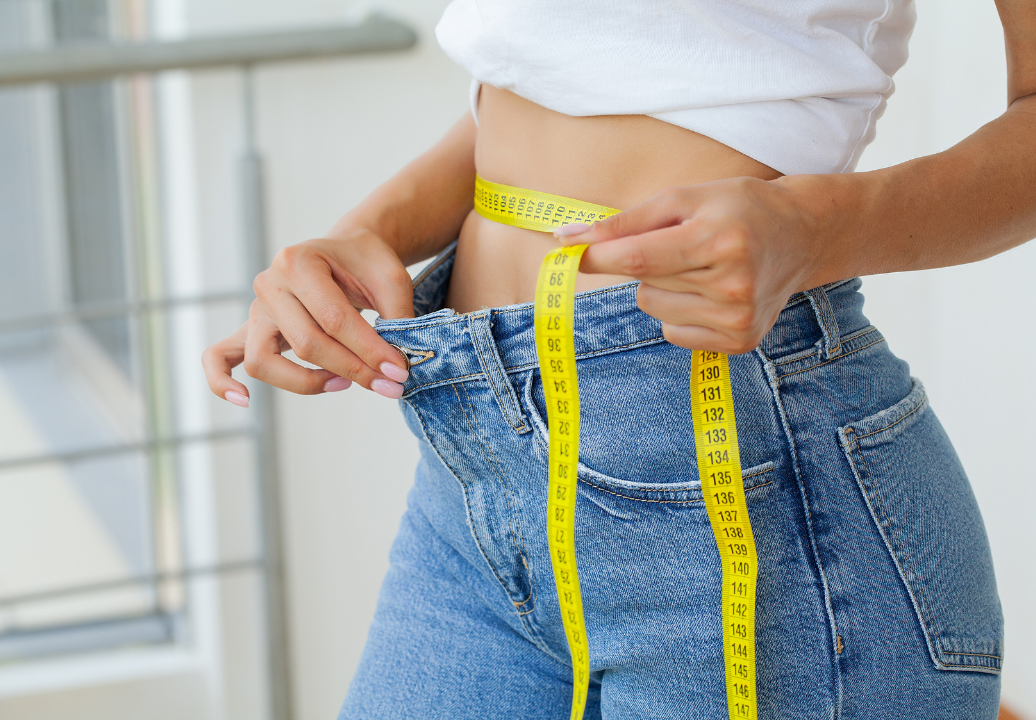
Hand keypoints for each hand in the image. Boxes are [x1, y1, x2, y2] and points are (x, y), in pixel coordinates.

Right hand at [202, 227, 414, 405]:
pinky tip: (243, 401)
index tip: (399, 372)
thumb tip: (396, 366)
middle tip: (389, 384)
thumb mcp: (391, 278)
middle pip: (304, 343)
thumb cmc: (366, 263)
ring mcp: (256, 309)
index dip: (369, 351)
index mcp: (299, 261)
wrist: (346, 250)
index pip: (334, 319)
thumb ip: (396, 318)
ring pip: (263, 360)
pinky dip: (222, 381)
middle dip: (352, 369)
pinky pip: (219, 357)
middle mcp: (269, 284)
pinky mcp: (249, 330)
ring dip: (306, 382)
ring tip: (343, 383)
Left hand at [556, 177, 821, 353]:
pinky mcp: (740, 341)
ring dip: (665, 287)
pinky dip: (680, 310)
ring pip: (655, 308)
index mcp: (719, 239)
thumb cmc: (737, 208)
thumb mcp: (685, 198)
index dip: (597, 257)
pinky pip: (673, 331)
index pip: (639, 258)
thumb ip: (626, 221)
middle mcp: (732, 284)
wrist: (802, 235)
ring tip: (703, 266)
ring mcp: (738, 318)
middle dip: (647, 261)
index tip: (566, 253)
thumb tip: (567, 239)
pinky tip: (712, 291)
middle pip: (645, 283)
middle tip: (687, 243)